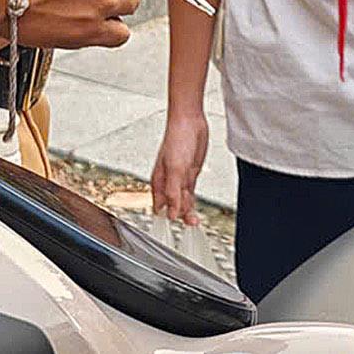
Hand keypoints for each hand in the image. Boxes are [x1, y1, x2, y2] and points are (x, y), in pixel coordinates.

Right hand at [151, 102, 209, 225]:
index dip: (166, 219)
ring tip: (195, 221)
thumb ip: (173, 193)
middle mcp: (167, 182)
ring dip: (187, 211)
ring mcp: (179, 179)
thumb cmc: (177, 138)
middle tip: (192, 222)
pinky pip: (189, 194)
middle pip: (172, 206)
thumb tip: (171, 214)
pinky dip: (191, 203)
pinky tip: (195, 210)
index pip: (159, 208)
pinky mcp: (189, 175)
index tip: (174, 231)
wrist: (190, 121)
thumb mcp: (176, 169)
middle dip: (180, 215)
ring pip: (181, 201)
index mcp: (158, 181)